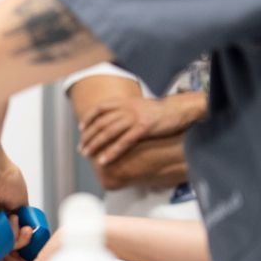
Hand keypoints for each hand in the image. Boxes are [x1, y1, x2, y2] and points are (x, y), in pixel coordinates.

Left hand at [0, 151, 30, 249]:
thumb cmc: (4, 178)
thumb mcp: (20, 202)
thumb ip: (22, 217)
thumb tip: (27, 227)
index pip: (9, 232)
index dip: (21, 234)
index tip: (30, 228)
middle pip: (4, 240)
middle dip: (20, 238)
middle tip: (27, 229)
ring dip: (13, 235)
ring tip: (15, 219)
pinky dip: (4, 236)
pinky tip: (10, 222)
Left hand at [80, 94, 204, 165]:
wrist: (179, 109)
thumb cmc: (162, 111)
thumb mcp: (141, 106)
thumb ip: (128, 110)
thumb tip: (118, 119)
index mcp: (126, 101)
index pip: (100, 108)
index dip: (89, 118)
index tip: (81, 129)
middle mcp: (127, 107)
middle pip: (101, 122)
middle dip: (89, 136)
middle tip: (81, 148)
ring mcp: (135, 117)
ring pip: (109, 132)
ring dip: (96, 144)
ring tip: (88, 154)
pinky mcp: (143, 128)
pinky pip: (124, 142)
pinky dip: (112, 151)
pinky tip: (105, 160)